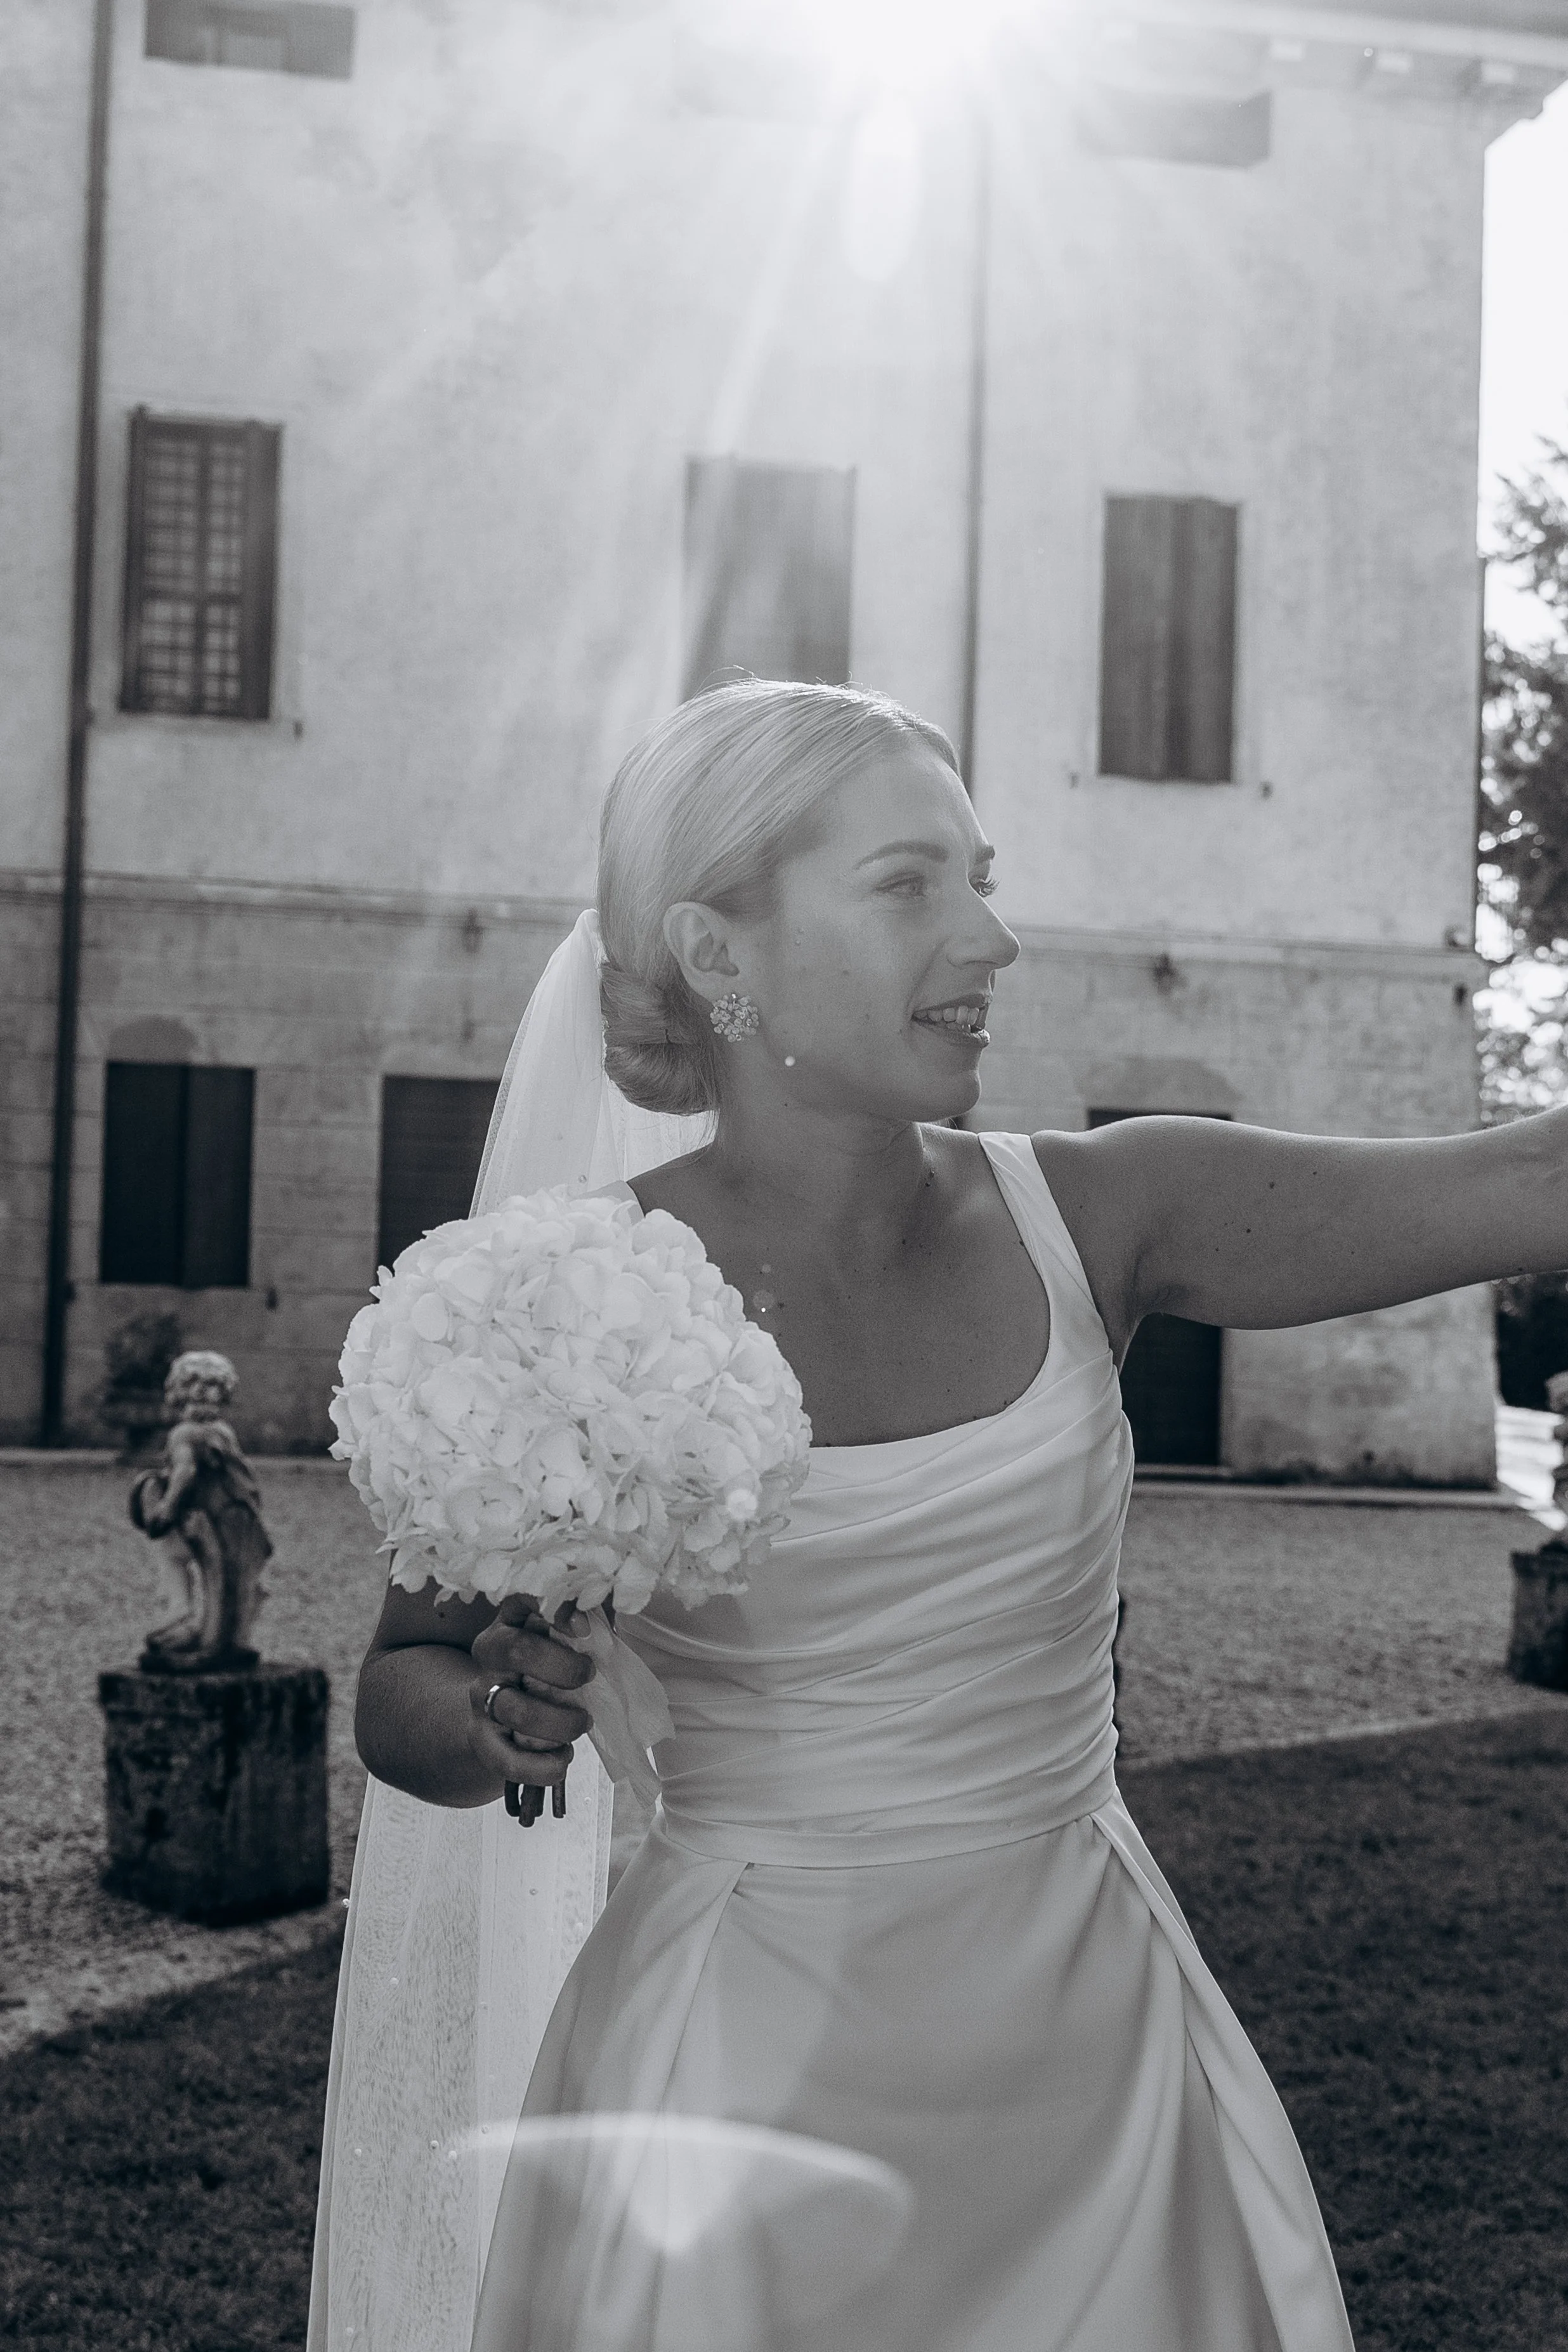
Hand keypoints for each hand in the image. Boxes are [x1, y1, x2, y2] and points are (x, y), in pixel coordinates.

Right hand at [467, 1595, 595, 1794]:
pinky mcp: (482, 1739)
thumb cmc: (544, 1669)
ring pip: (516, 1710)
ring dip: (560, 1722)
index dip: (554, 1610)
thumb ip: (580, 1628)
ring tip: (582, 1723)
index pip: (522, 1600)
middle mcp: (489, 1655)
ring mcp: (482, 1698)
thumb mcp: (557, 1640)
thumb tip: (607, 1621)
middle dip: (563, 1667)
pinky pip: (508, 1760)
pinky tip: (562, 1758)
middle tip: (588, 1676)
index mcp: (511, 1622)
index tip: (584, 1628)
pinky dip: (542, 1766)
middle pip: (517, 1652)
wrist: (497, 1713)